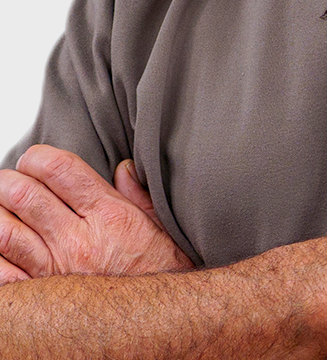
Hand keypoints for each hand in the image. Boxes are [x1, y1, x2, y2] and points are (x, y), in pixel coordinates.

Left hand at [0, 144, 194, 283]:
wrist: (157, 320)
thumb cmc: (159, 268)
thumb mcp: (157, 222)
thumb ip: (136, 192)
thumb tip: (122, 168)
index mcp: (108, 214)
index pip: (60, 169)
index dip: (38, 157)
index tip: (33, 158)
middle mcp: (78, 241)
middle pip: (25, 196)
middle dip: (9, 181)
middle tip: (8, 180)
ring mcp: (55, 273)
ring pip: (5, 233)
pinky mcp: (42, 300)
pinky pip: (3, 274)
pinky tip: (0, 246)